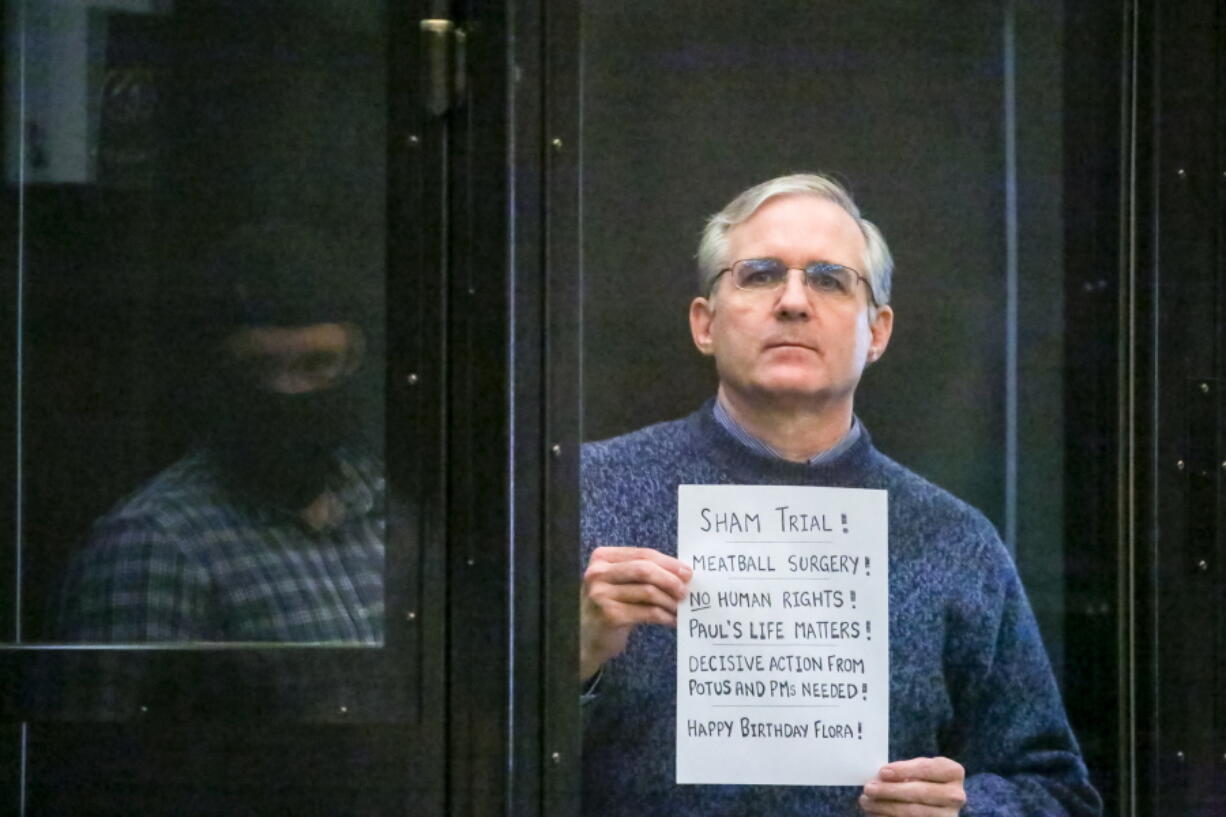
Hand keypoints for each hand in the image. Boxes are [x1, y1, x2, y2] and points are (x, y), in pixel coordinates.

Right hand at [579, 546, 691, 680]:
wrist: (588, 637)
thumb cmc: (609, 605)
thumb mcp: (619, 582)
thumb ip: (642, 572)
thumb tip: (681, 572)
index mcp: (602, 557)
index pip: (642, 554)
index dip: (668, 562)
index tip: (687, 572)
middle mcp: (598, 573)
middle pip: (644, 570)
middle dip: (670, 579)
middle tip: (685, 590)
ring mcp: (601, 595)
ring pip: (648, 592)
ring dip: (669, 601)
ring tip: (680, 608)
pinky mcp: (610, 615)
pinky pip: (647, 612)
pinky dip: (664, 616)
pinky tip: (671, 620)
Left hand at [859, 756, 965, 816]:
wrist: (936, 802)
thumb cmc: (922, 780)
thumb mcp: (918, 770)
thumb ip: (904, 771)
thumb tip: (880, 777)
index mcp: (953, 772)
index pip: (928, 768)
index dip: (904, 770)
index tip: (883, 772)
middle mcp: (956, 795)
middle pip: (920, 792)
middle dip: (891, 790)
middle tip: (869, 788)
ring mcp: (949, 816)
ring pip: (914, 812)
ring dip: (886, 806)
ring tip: (866, 801)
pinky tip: (875, 813)